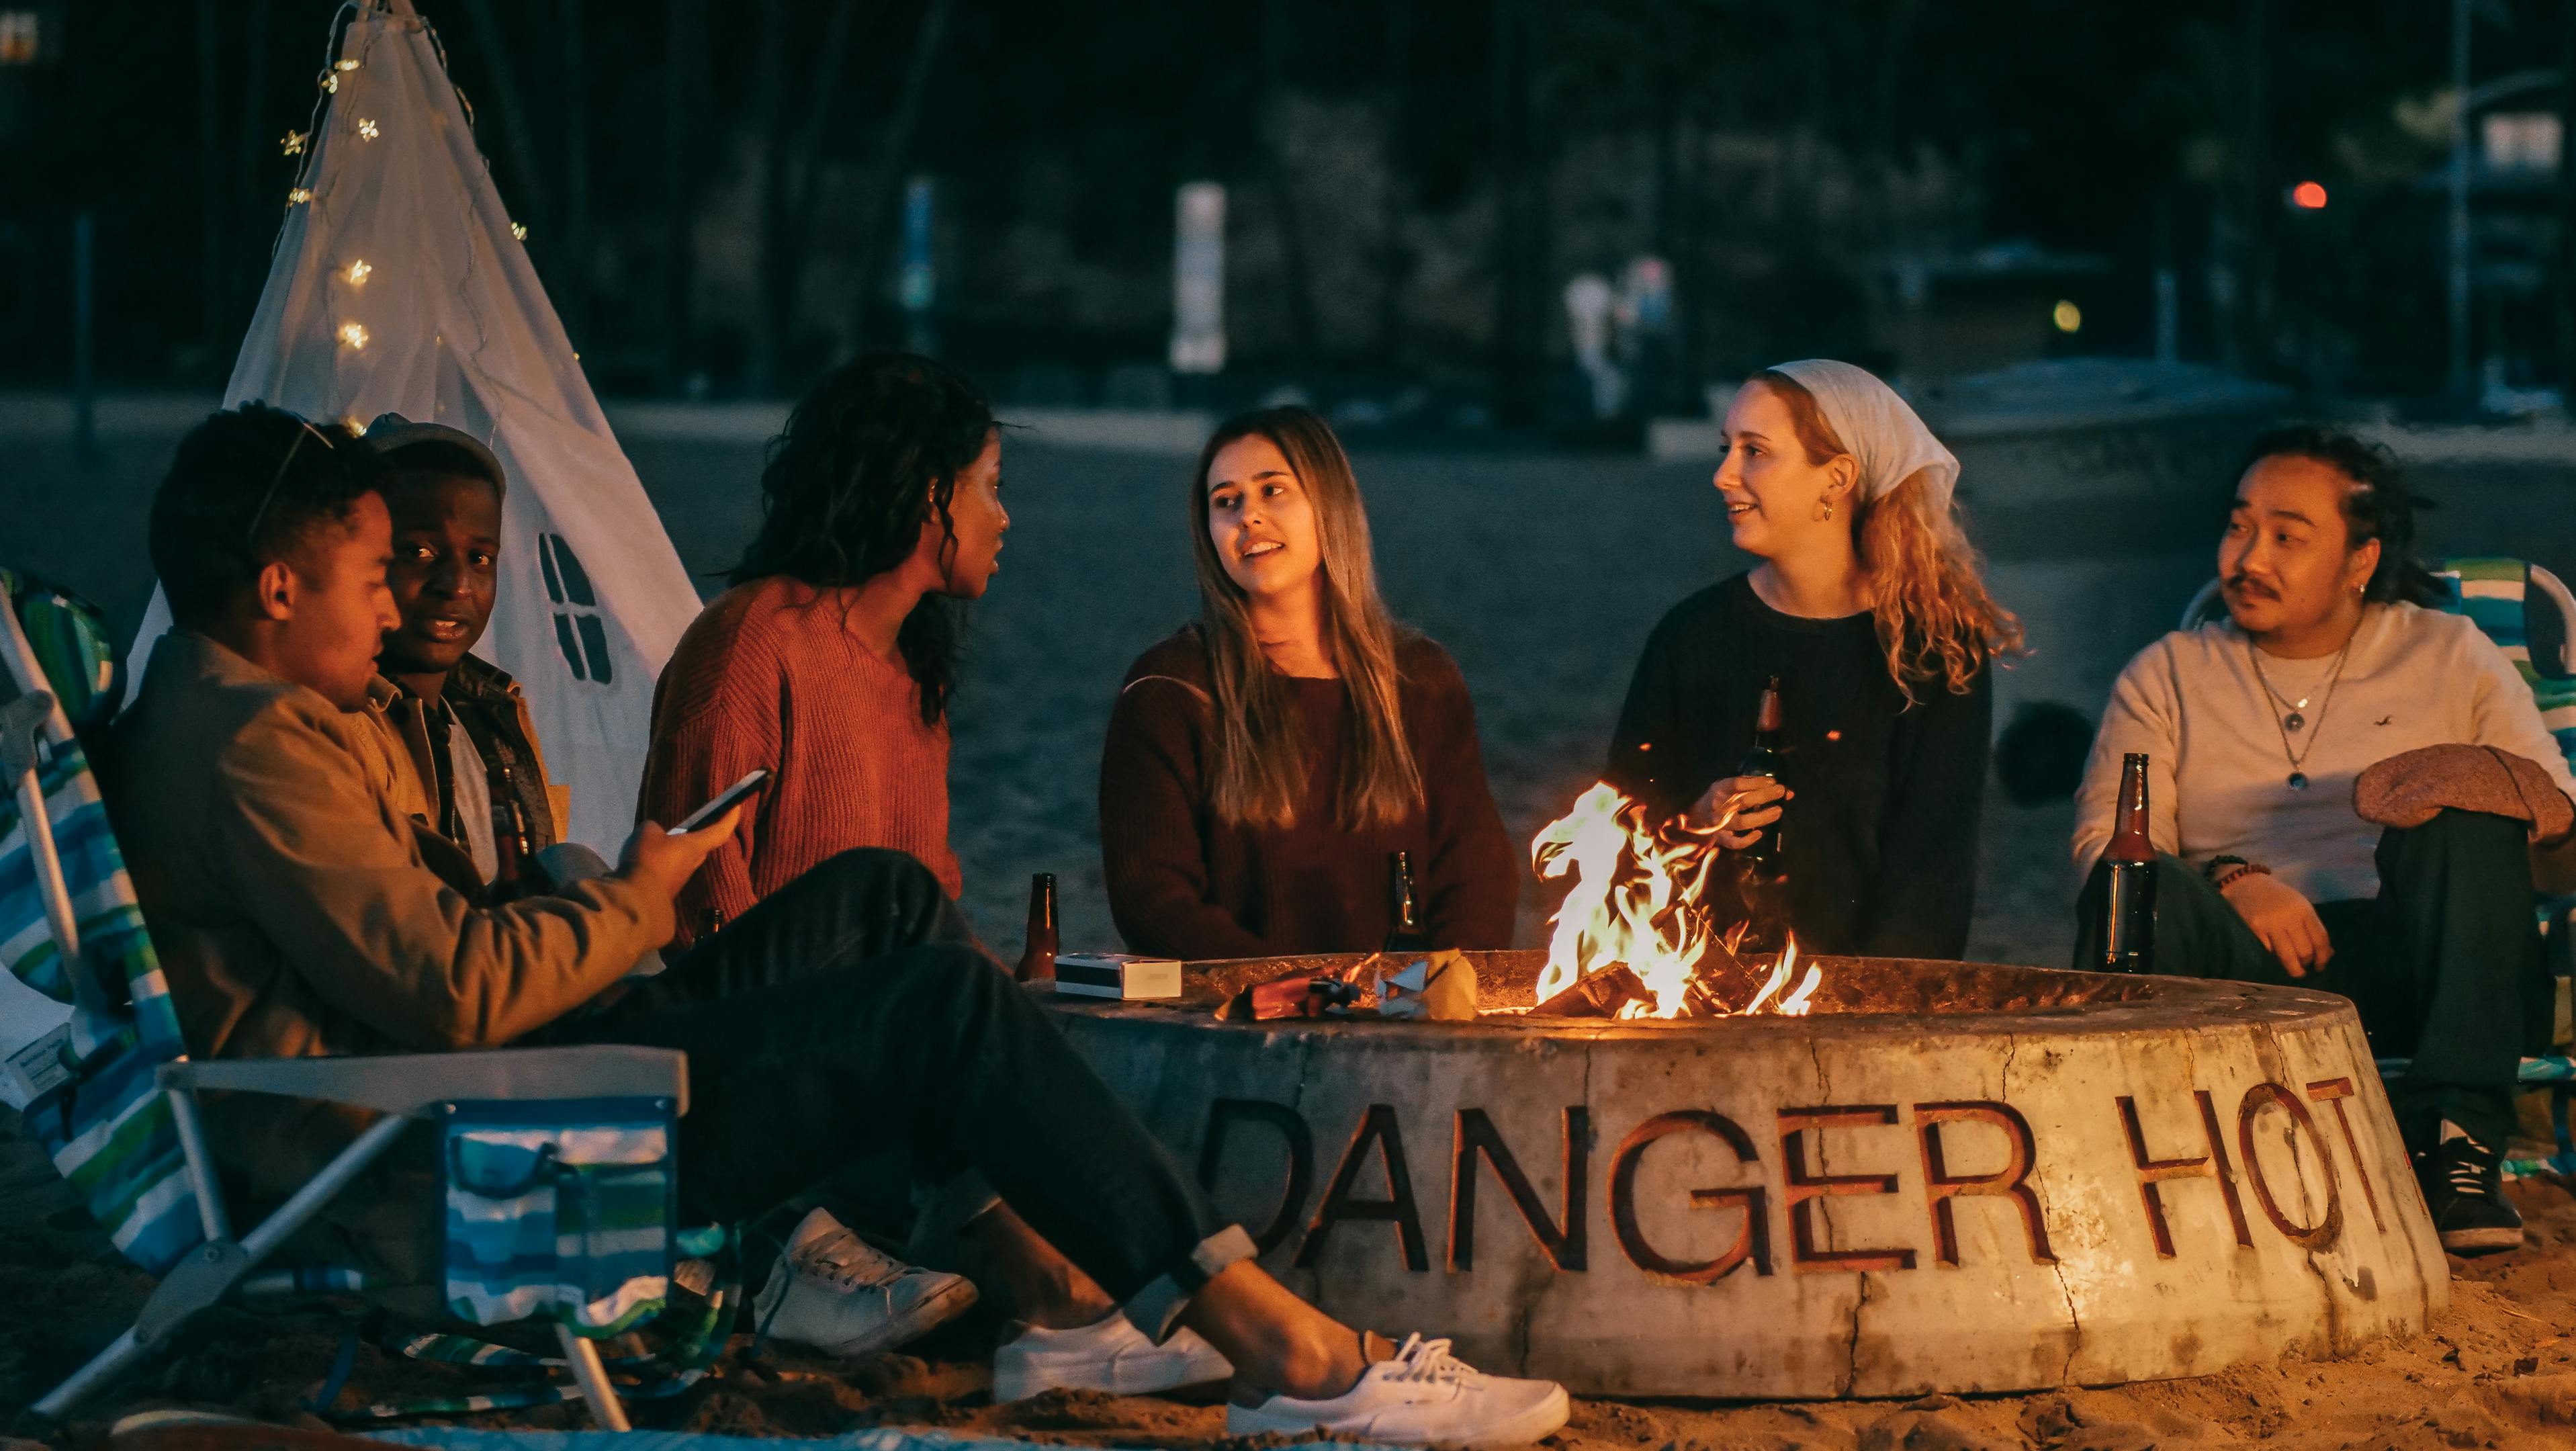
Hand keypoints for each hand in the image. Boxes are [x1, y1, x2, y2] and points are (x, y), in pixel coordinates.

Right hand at [618, 809, 739, 902]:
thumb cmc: (649, 859)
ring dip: (672, 849)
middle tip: (686, 824)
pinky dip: (659, 862)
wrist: (638, 899)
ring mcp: (681, 878)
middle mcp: (693, 863)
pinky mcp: (667, 888)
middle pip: (700, 845)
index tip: (736, 808)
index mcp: (695, 846)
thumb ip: (655, 828)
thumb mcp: (648, 832)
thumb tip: (655, 833)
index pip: (720, 831)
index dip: (730, 819)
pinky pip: (666, 869)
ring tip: (652, 840)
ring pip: (681, 858)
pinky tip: (643, 858)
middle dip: (694, 834)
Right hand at [1688, 776, 1789, 850]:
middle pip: (1742, 801)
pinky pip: (1733, 842)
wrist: (1696, 818)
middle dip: (1764, 796)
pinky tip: (1759, 834)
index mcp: (1719, 789)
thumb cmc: (1720, 799)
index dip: (1756, 782)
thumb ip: (1755, 786)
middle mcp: (1719, 806)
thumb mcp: (1731, 787)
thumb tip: (1787, 792)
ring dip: (1761, 817)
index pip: (1737, 784)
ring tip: (1778, 811)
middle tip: (1781, 791)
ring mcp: (1719, 824)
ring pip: (1741, 822)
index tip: (1773, 781)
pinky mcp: (1721, 838)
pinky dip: (1746, 840)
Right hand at [2220, 871, 2331, 977]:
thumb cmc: (2277, 897)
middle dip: (2307, 964)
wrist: (2245, 884)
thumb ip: (2312, 928)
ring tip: (2294, 971)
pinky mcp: (2254, 930)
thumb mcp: (2299, 906)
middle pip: (2305, 951)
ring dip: (2293, 968)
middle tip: (2304, 967)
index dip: (2323, 957)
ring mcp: (2270, 924)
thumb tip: (2327, 954)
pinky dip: (2274, 959)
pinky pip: (2269, 953)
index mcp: (2304, 910)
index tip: (2320, 966)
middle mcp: (2289, 917)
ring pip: (2287, 957)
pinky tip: (2275, 959)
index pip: (2321, 939)